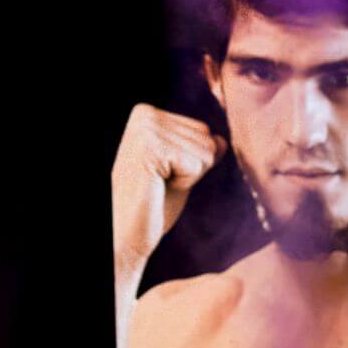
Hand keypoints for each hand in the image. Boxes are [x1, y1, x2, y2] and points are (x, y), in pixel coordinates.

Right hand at [111, 104, 225, 269]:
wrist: (125, 234)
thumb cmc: (150, 206)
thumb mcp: (179, 171)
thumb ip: (197, 151)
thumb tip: (222, 140)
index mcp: (146, 113)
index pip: (203, 130)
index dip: (191, 162)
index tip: (161, 175)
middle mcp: (145, 114)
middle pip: (207, 136)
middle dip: (192, 168)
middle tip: (159, 183)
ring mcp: (146, 129)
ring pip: (206, 150)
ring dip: (188, 177)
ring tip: (157, 185)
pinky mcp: (152, 147)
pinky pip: (198, 163)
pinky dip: (184, 182)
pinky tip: (156, 187)